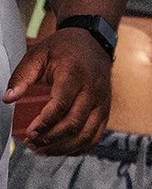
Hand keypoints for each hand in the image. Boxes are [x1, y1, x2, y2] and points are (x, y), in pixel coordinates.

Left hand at [4, 29, 111, 154]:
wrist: (93, 40)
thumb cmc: (64, 48)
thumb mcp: (38, 54)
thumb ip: (22, 76)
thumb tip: (8, 98)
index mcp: (75, 73)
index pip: (61, 104)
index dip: (44, 123)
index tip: (29, 132)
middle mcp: (92, 88)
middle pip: (74, 123)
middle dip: (50, 138)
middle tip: (31, 142)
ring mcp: (102, 100)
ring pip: (86, 134)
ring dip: (63, 147)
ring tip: (42, 149)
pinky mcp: (105, 108)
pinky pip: (96, 135)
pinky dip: (78, 148)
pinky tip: (61, 148)